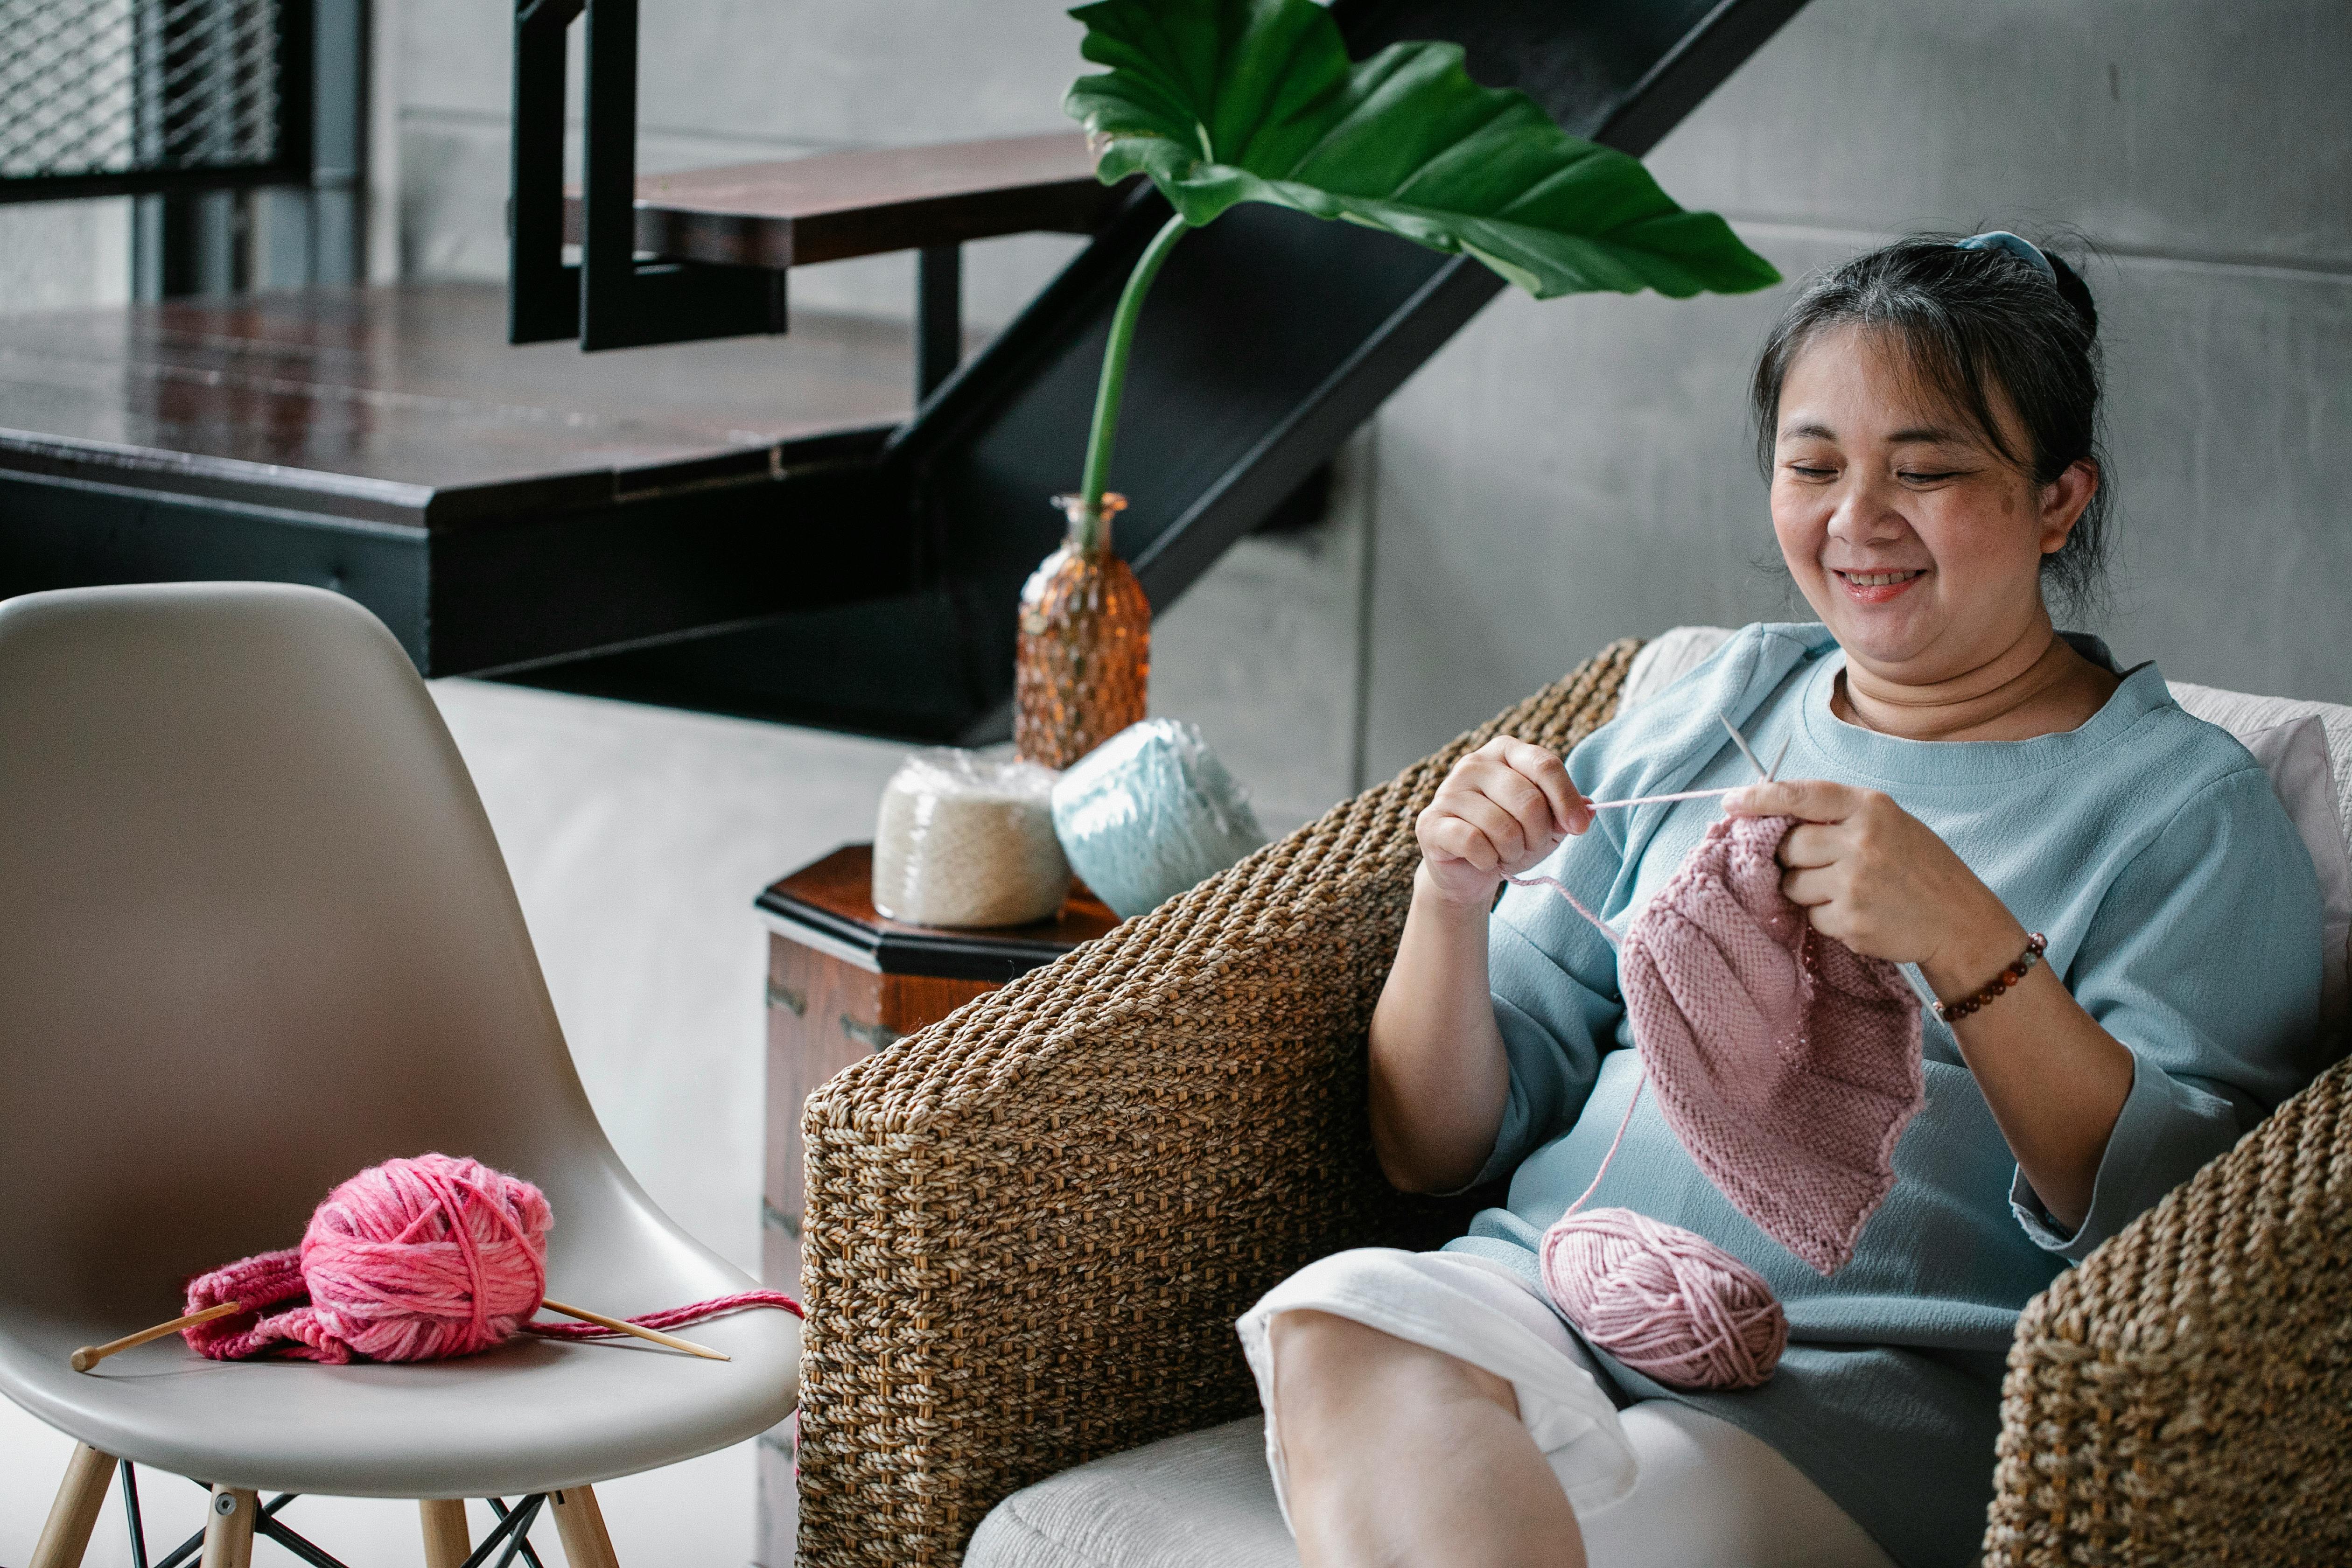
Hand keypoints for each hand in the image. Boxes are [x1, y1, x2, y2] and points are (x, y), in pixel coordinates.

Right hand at [1415, 737, 1591, 912]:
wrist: (1469, 870)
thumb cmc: (1511, 837)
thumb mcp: (1548, 823)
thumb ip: (1569, 811)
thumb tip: (1588, 809)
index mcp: (1506, 751)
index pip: (1545, 765)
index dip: (1567, 799)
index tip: (1578, 828)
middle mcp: (1474, 763)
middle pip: (1528, 800)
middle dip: (1538, 835)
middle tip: (1531, 847)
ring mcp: (1448, 791)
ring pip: (1502, 826)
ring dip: (1513, 851)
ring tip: (1505, 853)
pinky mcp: (1431, 822)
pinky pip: (1475, 843)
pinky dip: (1488, 861)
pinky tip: (1483, 860)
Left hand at [1725, 778, 2023, 984]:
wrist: (1958, 920)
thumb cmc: (1917, 867)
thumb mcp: (1887, 823)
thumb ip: (1836, 817)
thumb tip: (1770, 818)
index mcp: (1870, 808)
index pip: (1799, 795)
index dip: (1759, 798)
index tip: (1731, 803)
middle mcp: (1861, 841)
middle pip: (1788, 846)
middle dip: (1792, 858)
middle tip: (1823, 866)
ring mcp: (1855, 883)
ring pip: (1793, 885)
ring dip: (1808, 891)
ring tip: (1850, 891)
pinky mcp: (1852, 921)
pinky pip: (1812, 918)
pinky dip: (1827, 918)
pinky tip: (1860, 913)